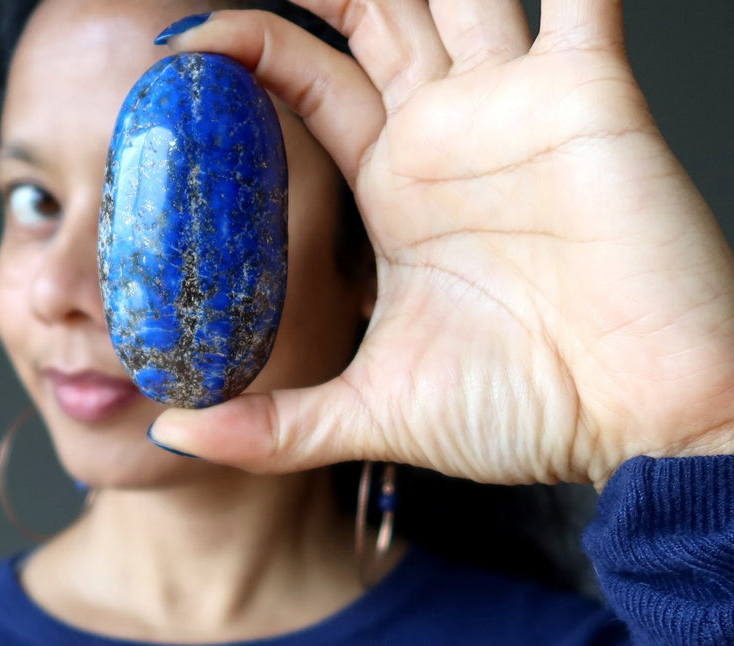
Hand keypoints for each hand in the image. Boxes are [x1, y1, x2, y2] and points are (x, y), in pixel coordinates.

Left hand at [150, 0, 733, 487]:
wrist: (639, 422)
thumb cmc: (527, 411)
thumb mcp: (374, 412)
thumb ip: (272, 425)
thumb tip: (175, 435)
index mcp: (395, 188)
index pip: (310, 82)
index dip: (250, 51)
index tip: (182, 49)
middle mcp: (449, 134)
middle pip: (374, 16)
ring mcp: (517, 107)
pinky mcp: (591, 96)